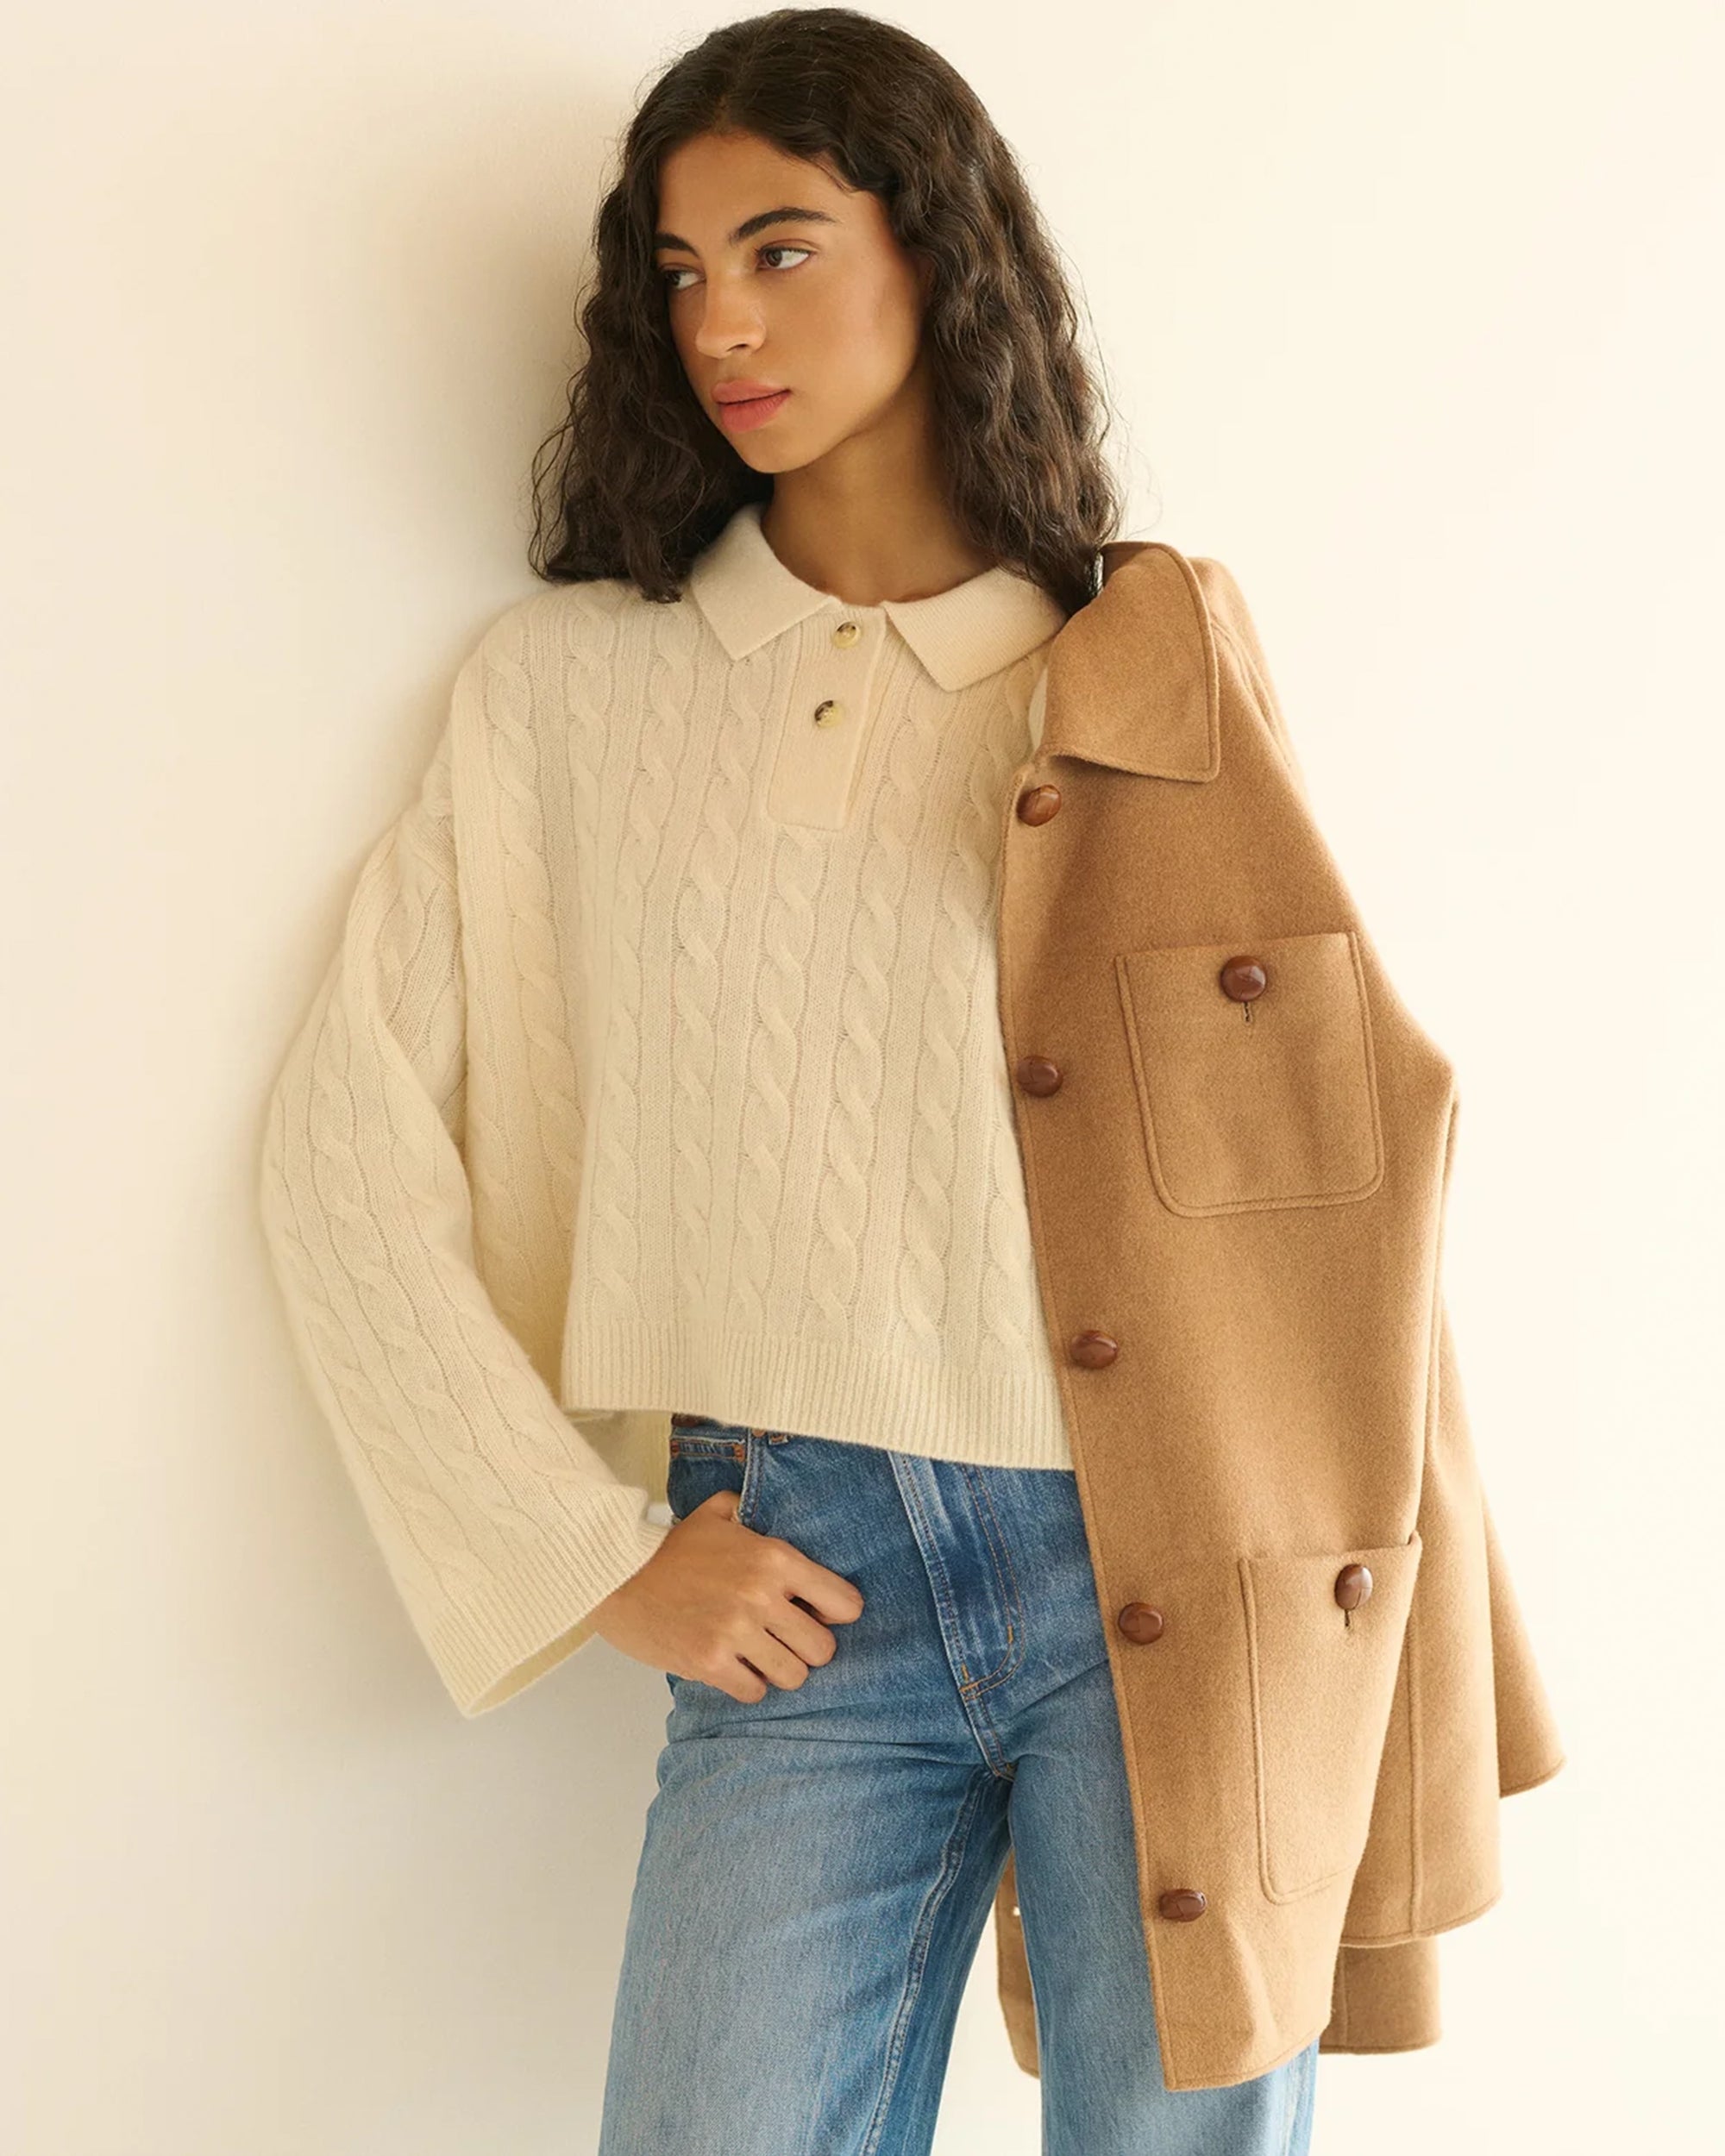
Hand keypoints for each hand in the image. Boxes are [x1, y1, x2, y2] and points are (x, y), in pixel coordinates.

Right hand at [589, 1488, 865, 1701]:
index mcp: (774, 1558)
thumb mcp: (716, 1514)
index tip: (817, 1614)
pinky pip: (754, 1691)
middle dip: (805, 1647)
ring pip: (793, 1676)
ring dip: (777, 1669)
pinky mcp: (710, 1662)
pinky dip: (747, 1683)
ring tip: (756, 1655)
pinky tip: (731, 1665)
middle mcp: (762, 1596)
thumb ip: (752, 1513)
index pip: (844, 1602)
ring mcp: (736, 1632)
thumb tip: (773, 1519)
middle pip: (822, 1649)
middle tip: (782, 1640)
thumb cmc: (667, 1549)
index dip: (834, 1612)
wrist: (615, 1577)